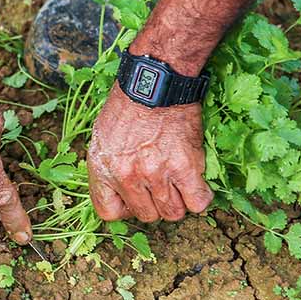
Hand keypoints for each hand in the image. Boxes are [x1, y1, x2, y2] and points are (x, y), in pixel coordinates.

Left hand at [88, 85, 212, 222]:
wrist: (154, 83)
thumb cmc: (128, 106)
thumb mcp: (102, 139)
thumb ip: (107, 169)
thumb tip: (120, 194)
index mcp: (103, 169)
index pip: (108, 213)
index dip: (124, 208)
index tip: (134, 196)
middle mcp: (127, 176)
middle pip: (146, 216)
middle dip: (154, 204)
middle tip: (159, 183)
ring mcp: (156, 174)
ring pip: (173, 213)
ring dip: (177, 201)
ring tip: (177, 181)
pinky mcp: (185, 167)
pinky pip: (197, 202)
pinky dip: (198, 197)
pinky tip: (194, 183)